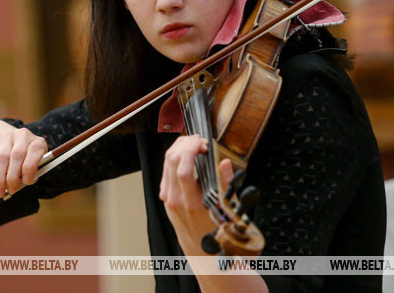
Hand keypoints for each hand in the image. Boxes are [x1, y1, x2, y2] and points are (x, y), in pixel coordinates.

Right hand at [0, 120, 47, 197]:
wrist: (3, 131)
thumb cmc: (23, 152)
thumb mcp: (33, 159)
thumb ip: (32, 171)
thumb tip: (22, 183)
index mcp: (36, 142)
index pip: (35, 152)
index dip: (30, 168)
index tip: (26, 181)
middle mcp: (22, 136)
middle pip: (17, 156)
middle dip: (13, 177)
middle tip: (11, 190)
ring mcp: (5, 137)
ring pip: (1, 158)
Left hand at [159, 135, 233, 255]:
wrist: (202, 252)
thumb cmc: (217, 233)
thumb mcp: (228, 210)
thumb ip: (225, 184)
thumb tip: (225, 163)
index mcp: (192, 204)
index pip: (183, 170)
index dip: (190, 150)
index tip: (202, 142)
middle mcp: (176, 201)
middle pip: (172, 162)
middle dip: (185, 144)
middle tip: (200, 140)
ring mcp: (168, 199)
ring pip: (166, 164)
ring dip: (179, 148)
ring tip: (194, 143)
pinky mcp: (165, 198)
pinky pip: (165, 171)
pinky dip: (174, 158)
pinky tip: (186, 154)